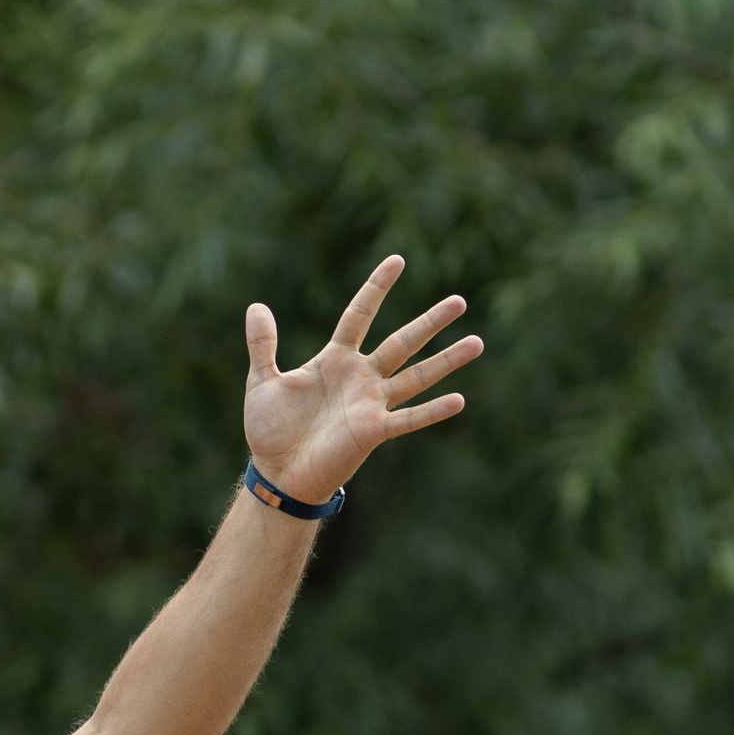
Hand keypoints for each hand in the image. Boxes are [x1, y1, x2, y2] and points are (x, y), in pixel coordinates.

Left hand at [243, 255, 481, 503]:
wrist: (276, 473)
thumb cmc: (270, 430)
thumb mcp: (262, 381)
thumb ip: (262, 345)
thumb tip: (256, 306)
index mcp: (335, 360)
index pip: (360, 315)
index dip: (377, 288)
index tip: (398, 261)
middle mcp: (360, 377)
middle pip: (402, 342)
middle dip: (430, 322)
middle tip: (460, 301)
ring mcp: (370, 404)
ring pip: (416, 376)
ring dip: (446, 361)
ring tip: (477, 343)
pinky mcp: (373, 431)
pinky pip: (408, 419)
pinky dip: (432, 411)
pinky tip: (459, 400)